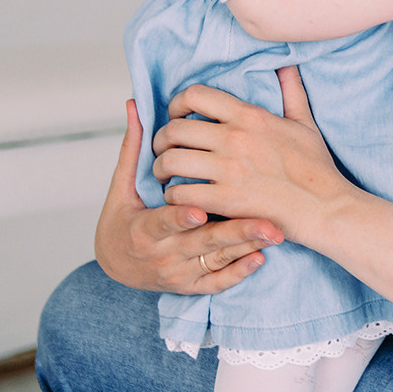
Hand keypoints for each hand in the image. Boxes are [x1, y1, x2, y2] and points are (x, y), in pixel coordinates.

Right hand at [94, 100, 277, 293]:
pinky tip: (261, 257)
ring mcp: (180, 273)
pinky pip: (219, 281)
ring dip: (247, 246)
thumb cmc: (121, 220)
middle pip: (202, 242)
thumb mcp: (120, 189)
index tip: (200, 209)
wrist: (116, 267)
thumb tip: (134, 105)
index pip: (164, 222)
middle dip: (235, 232)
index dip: (180, 217)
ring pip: (217, 259)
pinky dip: (240, 271)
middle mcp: (163, 254)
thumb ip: (132, 150)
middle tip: (267, 224)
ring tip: (276, 234)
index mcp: (143, 230)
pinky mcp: (192, 286)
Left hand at [155, 66, 360, 245]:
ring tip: (165, 175)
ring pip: (171, 160)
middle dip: (161, 140)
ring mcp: (229, 169)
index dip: (176, 104)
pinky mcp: (227, 200)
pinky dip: (173, 196)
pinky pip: (181, 193)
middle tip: (163, 150)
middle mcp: (235, 138)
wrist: (326, 208)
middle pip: (175, 128)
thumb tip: (287, 65)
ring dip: (161, 168)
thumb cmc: (316, 168)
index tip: (176, 117)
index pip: (195, 94)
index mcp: (250, 116)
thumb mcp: (305, 123)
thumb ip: (292, 91)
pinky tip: (180, 198)